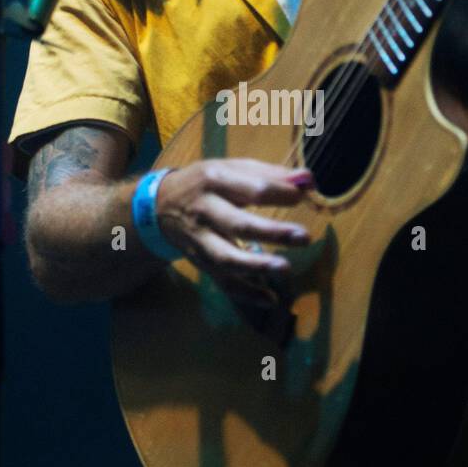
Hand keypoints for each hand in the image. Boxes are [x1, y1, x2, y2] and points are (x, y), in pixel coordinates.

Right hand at [156, 159, 312, 306]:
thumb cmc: (206, 183)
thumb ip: (270, 174)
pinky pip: (222, 281)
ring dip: (256, 266)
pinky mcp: (200, 262)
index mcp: (215, 180)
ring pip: (227, 258)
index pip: (252, 189)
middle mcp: (205, 210)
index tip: (303, 197)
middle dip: (273, 232)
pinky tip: (270, 298)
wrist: (159, 206)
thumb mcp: (231, 168)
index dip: (280, 194)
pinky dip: (246, 293)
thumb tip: (308, 180)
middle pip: (239, 224)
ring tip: (285, 268)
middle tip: (305, 237)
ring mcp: (200, 240)